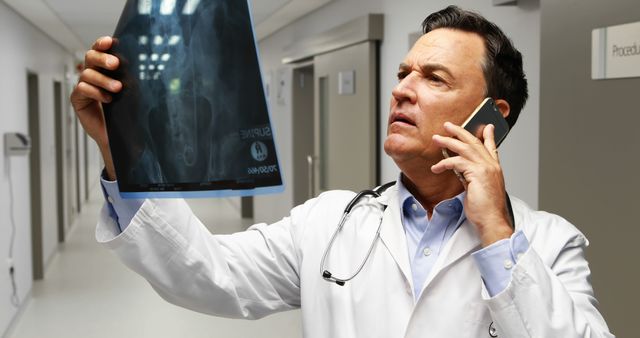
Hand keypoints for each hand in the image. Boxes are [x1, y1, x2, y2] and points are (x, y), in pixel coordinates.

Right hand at [70, 36, 121, 179]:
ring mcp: (84, 86)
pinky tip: (107, 100)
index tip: (111, 41)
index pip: (100, 50)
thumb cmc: (131, 111)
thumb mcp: (135, 91)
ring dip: (103, 79)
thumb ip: (134, 76)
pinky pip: (82, 89)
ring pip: (87, 73)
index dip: (102, 43)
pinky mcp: (78, 100)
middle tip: (115, 64)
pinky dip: (95, 92)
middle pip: (90, 56)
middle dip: (102, 58)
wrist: (124, 136)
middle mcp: (94, 74)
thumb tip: (150, 61)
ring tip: (118, 89)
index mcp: (106, 68)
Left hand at [430, 122, 512, 246]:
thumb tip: (462, 172)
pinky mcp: (477, 173)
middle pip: (475, 142)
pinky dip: (444, 163)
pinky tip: (436, 167)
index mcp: (494, 169)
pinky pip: (457, 162)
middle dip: (460, 132)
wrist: (492, 221)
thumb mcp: (478, 190)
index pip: (491, 147)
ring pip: (465, 148)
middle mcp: (492, 165)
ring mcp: (486, 168)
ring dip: (448, 142)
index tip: (486, 126)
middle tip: (448, 126)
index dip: (488, 136)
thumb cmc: (485, 210)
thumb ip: (472, 178)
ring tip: (436, 139)